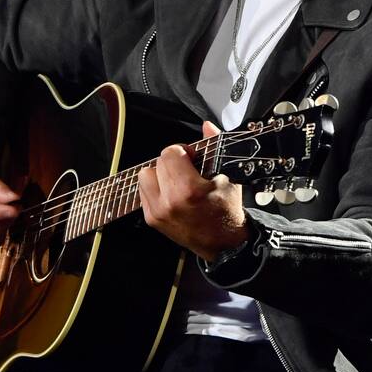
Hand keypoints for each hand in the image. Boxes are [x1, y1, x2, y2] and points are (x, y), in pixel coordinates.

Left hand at [138, 121, 248, 261]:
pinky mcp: (152, 219)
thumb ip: (214, 147)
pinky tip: (172, 193)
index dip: (183, 151)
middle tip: (188, 170)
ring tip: (177, 182)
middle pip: (157, 162)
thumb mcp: (228, 176)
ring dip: (160, 174)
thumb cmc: (228, 211)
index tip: (193, 158)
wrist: (225, 245)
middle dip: (173, 162)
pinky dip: (156, 188)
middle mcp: (168, 202)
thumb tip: (206, 126)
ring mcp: (158, 212)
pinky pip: (144, 191)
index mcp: (188, 190)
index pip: (170, 153)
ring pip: (145, 175)